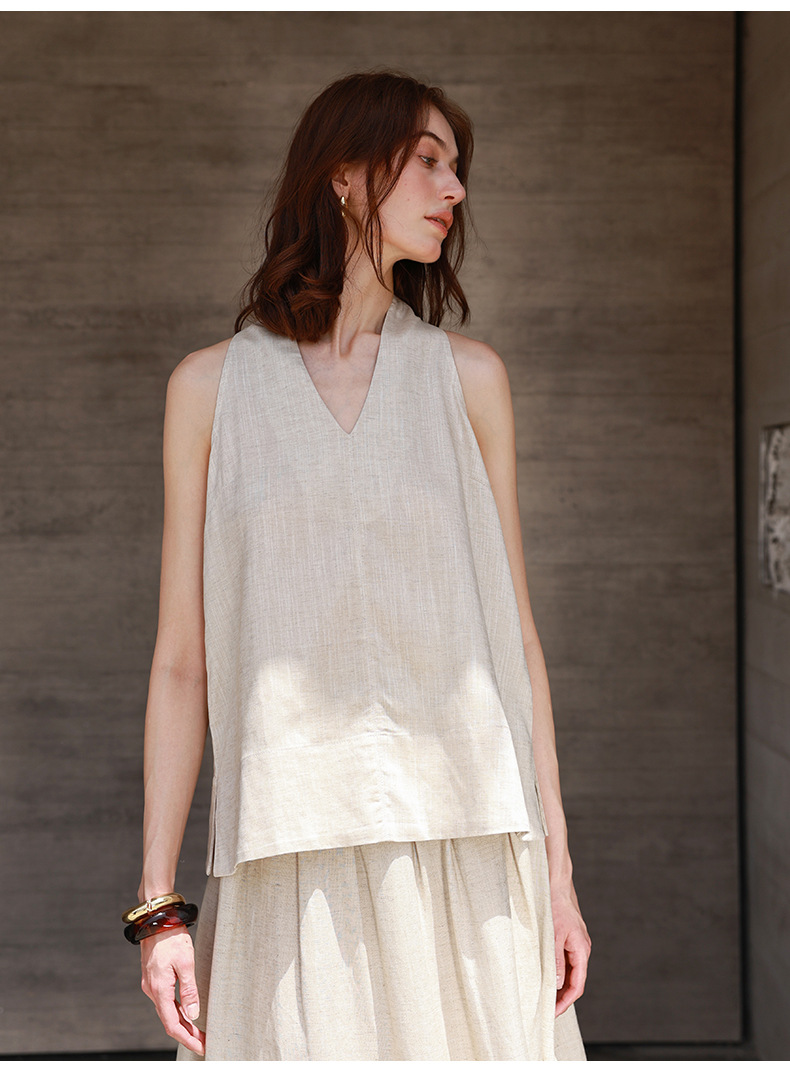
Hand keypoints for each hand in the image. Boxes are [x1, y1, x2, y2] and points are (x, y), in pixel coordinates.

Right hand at [140, 926, 205, 1055]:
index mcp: (159, 990)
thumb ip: (189, 990)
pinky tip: (186, 1011)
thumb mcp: (186, 963)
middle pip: (169, 1020)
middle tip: (204, 1041)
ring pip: (167, 1011)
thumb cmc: (171, 937)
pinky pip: (165, 1000)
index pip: (172, 1024)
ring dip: (182, 1023)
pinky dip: (176, 1010)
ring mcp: (151, 984)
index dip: (187, 1038)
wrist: (157, 919)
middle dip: (187, 1034)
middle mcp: (152, 990)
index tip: (201, 1046)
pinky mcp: (154, 978)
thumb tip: (193, 1014)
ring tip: (199, 1030)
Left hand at [551, 883, 590, 1016]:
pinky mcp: (569, 940)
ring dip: (559, 986)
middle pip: (574, 982)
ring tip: (544, 998)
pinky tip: (545, 977)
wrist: (556, 885)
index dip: (565, 1002)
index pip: (577, 985)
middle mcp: (582, 950)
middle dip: (562, 998)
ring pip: (569, 972)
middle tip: (546, 1010)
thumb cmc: (555, 907)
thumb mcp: (553, 935)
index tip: (553, 1013)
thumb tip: (556, 984)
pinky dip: (557, 973)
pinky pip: (565, 962)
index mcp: (581, 950)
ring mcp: (576, 945)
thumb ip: (555, 960)